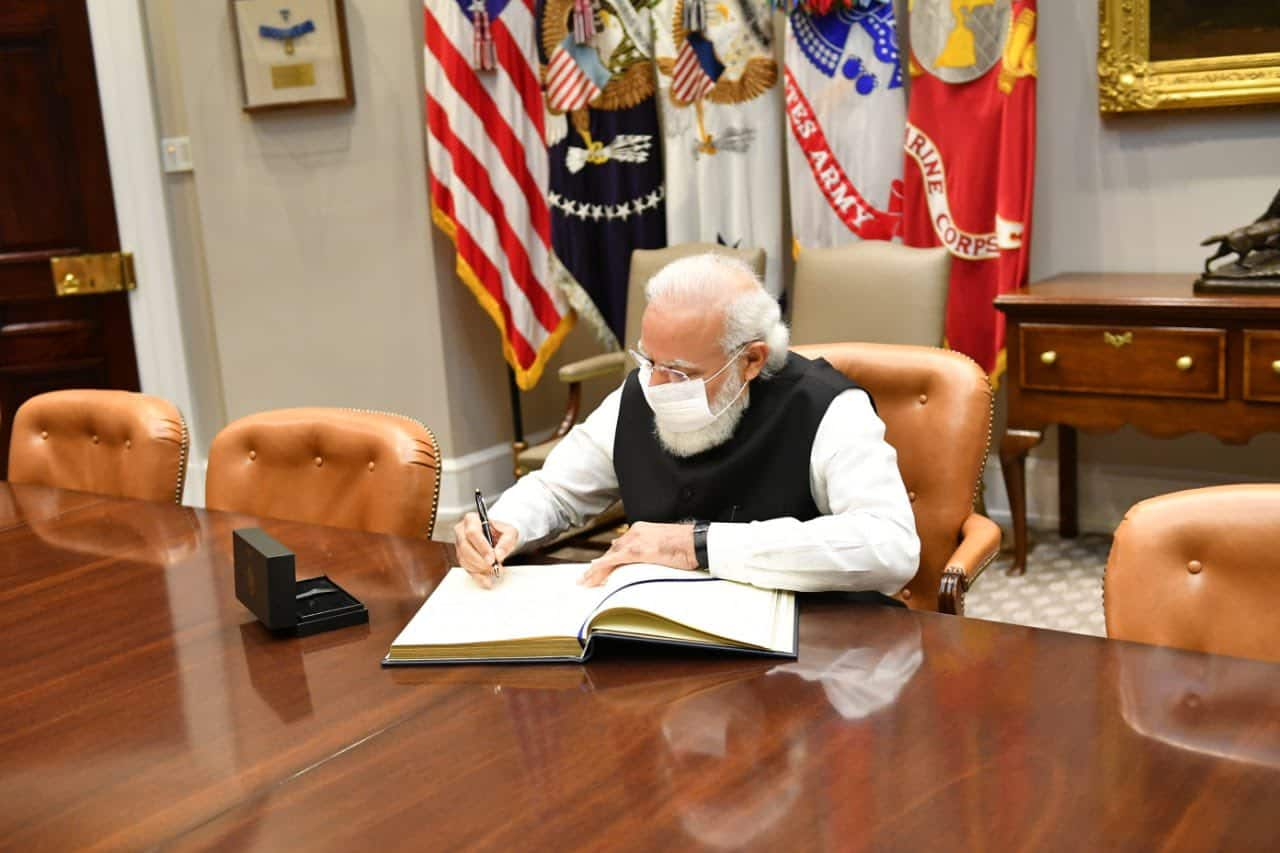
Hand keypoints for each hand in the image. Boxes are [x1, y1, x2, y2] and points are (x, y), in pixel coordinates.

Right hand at [454, 512, 518, 588]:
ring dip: (480, 569)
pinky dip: (477, 576)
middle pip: (465, 548)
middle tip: (494, 567)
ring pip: (464, 560)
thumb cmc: (501, 532)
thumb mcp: (510, 532)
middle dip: (481, 560)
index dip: (482, 547)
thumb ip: (506, 542)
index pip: (472, 533)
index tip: (492, 558)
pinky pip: (466, 568)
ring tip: (494, 571)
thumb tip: (498, 555)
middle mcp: (462, 531)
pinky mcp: (461, 557)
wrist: (499, 537)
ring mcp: (459, 545)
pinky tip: (486, 580)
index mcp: (472, 520)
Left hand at [579, 521, 696, 586]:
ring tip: (586, 581)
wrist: (696, 541)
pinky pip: (612, 561)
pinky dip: (600, 569)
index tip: (599, 567)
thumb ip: (651, 551)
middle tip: (588, 577)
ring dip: (595, 570)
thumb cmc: (686, 545)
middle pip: (611, 551)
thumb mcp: (664, 545)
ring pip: (608, 556)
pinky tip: (592, 577)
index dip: (608, 558)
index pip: (620, 546)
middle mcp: (634, 532)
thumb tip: (645, 561)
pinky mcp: (636, 551)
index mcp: (641, 530)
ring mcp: (634, 541)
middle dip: (599, 565)